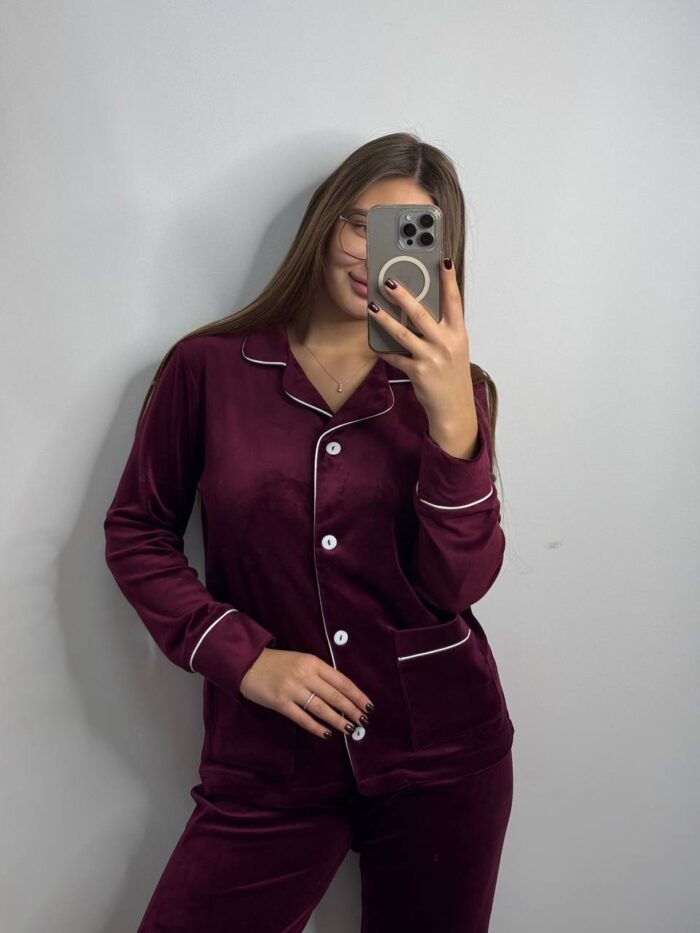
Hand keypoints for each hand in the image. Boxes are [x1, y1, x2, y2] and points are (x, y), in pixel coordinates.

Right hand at [239, 647, 373, 739]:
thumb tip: (342, 694)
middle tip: (363, 721)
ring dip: (338, 720)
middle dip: (352, 710)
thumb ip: (320, 674)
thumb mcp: (302, 661)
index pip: (342, 681)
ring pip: (321, 709)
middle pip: (335, 696)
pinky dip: (317, 727)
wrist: (248, 664)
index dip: (357, 695)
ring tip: (350, 729)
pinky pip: (303, 718)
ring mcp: (292, 690)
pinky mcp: (280, 703)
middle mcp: (305, 675)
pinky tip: (327, 734)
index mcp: (313, 662)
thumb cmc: (278, 663)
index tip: (368, 706)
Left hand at [368, 258, 476, 439]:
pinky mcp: (417, 372)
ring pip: (403, 334)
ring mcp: (431, 358)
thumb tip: (418, 309)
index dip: (449, 280)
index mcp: (458, 333)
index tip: (443, 260)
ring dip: (385, 319)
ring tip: (372, 308)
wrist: (454, 409)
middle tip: (388, 281)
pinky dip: (384, 350)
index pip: (454, 301)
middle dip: (403, 296)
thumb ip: (441, 329)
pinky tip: (375, 342)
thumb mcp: (454, 348)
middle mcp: (446, 343)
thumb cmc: (452, 376)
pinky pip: (396, 357)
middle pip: (422, 314)